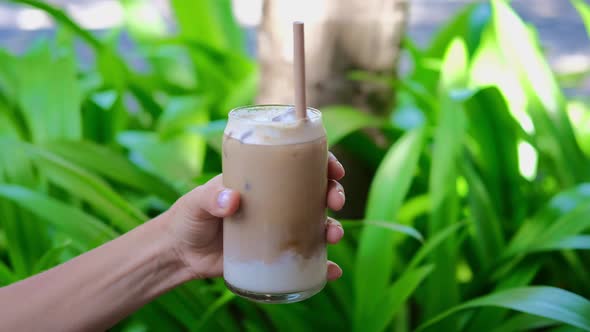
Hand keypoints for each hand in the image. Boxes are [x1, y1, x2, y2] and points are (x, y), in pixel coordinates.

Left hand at [165, 152, 345, 279]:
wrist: (180, 255)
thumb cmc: (188, 218)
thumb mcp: (196, 202)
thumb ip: (211, 198)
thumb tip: (232, 200)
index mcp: (262, 181)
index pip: (298, 165)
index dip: (322, 163)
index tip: (335, 168)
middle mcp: (276, 203)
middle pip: (315, 193)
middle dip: (333, 194)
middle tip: (336, 201)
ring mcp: (278, 229)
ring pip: (316, 225)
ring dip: (333, 228)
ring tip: (334, 235)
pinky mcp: (275, 256)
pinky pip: (305, 259)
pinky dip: (323, 265)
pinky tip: (332, 271)